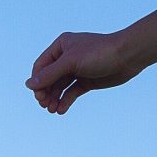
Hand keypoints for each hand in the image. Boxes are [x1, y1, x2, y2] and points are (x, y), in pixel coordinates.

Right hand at [27, 30, 142, 113]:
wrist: (128, 56)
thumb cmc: (99, 53)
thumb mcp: (71, 62)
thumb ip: (50, 74)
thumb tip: (29, 85)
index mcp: (61, 46)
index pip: (41, 66)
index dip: (37, 81)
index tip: (38, 95)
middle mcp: (67, 57)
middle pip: (49, 78)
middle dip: (46, 92)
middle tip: (45, 105)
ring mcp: (78, 70)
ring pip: (60, 87)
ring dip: (54, 98)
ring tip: (53, 110)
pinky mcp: (88, 81)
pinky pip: (72, 92)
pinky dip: (66, 101)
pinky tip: (62, 110)